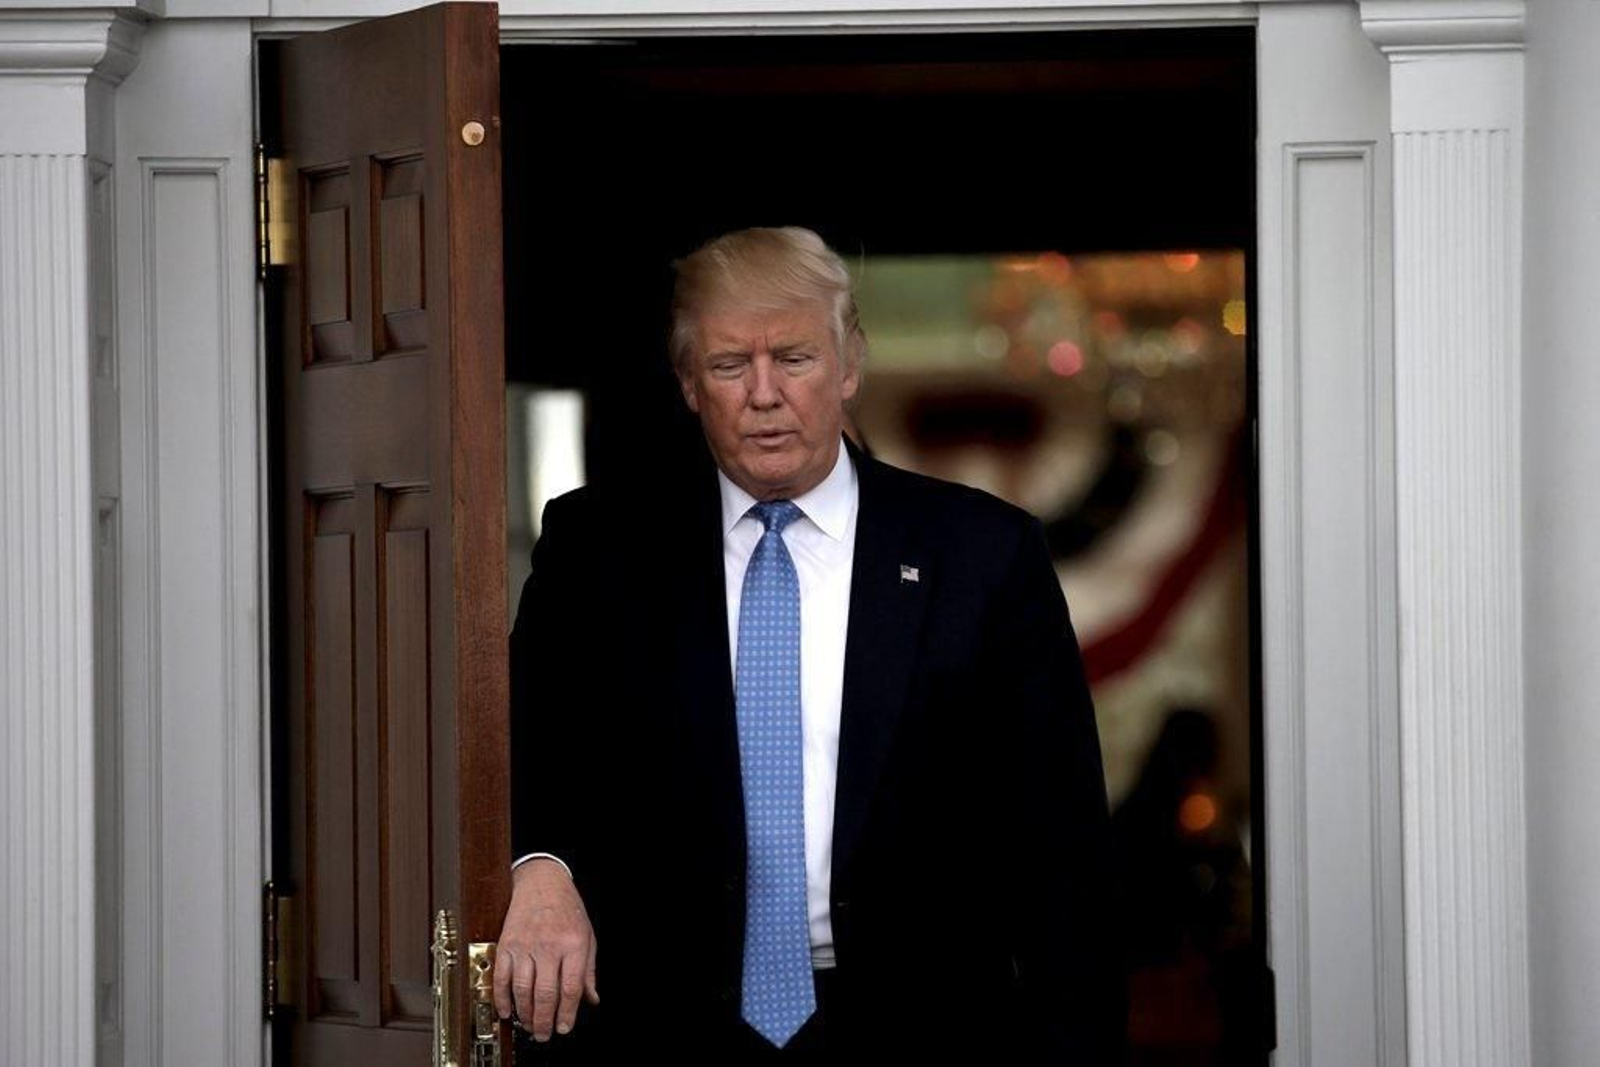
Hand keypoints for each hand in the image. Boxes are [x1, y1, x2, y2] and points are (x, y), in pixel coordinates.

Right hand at [493, 858, 598, 1041]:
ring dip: (525, 1013)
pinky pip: (501, 977)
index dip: (567, 1013)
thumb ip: (589, 970)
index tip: (564, 1027)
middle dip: (544, 1020)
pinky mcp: (506, 944)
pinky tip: (508, 1010)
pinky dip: (502, 998)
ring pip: (522, 989)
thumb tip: (591, 999)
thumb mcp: (588, 936)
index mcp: (574, 944)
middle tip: (544, 1034)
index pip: (570, 988)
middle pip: (545, 993)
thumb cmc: (567, 908)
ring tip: (529, 1025)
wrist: (541, 881)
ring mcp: (525, 945)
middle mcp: (549, 945)